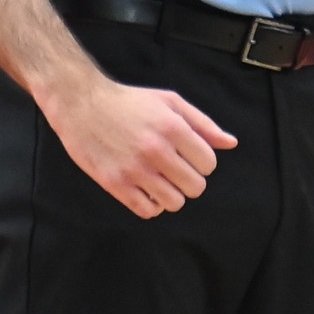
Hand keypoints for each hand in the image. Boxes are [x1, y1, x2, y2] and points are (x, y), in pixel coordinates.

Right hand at [41, 74, 236, 218]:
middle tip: (175, 169)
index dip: (202, 162)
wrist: (82, 104)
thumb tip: (231, 144)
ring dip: (172, 194)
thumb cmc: (129, 102)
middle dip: (189, 179)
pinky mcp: (115, 183)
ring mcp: (135, 169)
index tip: (189, 156)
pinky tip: (146, 189)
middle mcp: (156, 150)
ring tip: (160, 180)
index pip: (209, 164)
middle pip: (195, 187)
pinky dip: (152, 205)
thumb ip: (203, 124)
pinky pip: (148, 211)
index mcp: (172, 127)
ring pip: (174, 202)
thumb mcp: (169, 102)